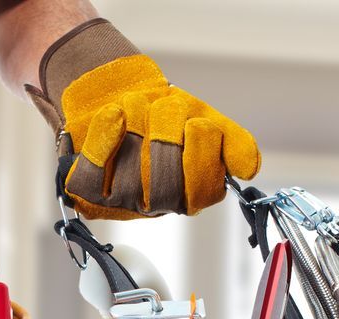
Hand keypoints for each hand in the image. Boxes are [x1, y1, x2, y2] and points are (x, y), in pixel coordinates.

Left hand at [29, 20, 259, 219]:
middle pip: (166, 186)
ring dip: (137, 126)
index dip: (200, 153)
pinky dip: (104, 139)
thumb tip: (249, 169)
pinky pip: (93, 176)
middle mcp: (158, 204)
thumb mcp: (208, 120)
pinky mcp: (89, 191)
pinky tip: (113, 117)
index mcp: (192, 195)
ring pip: (131, 177)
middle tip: (164, 108)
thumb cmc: (166, 114)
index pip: (203, 191)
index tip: (196, 123)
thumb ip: (234, 143)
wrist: (121, 94)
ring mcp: (121, 201)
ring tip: (136, 106)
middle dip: (166, 135)